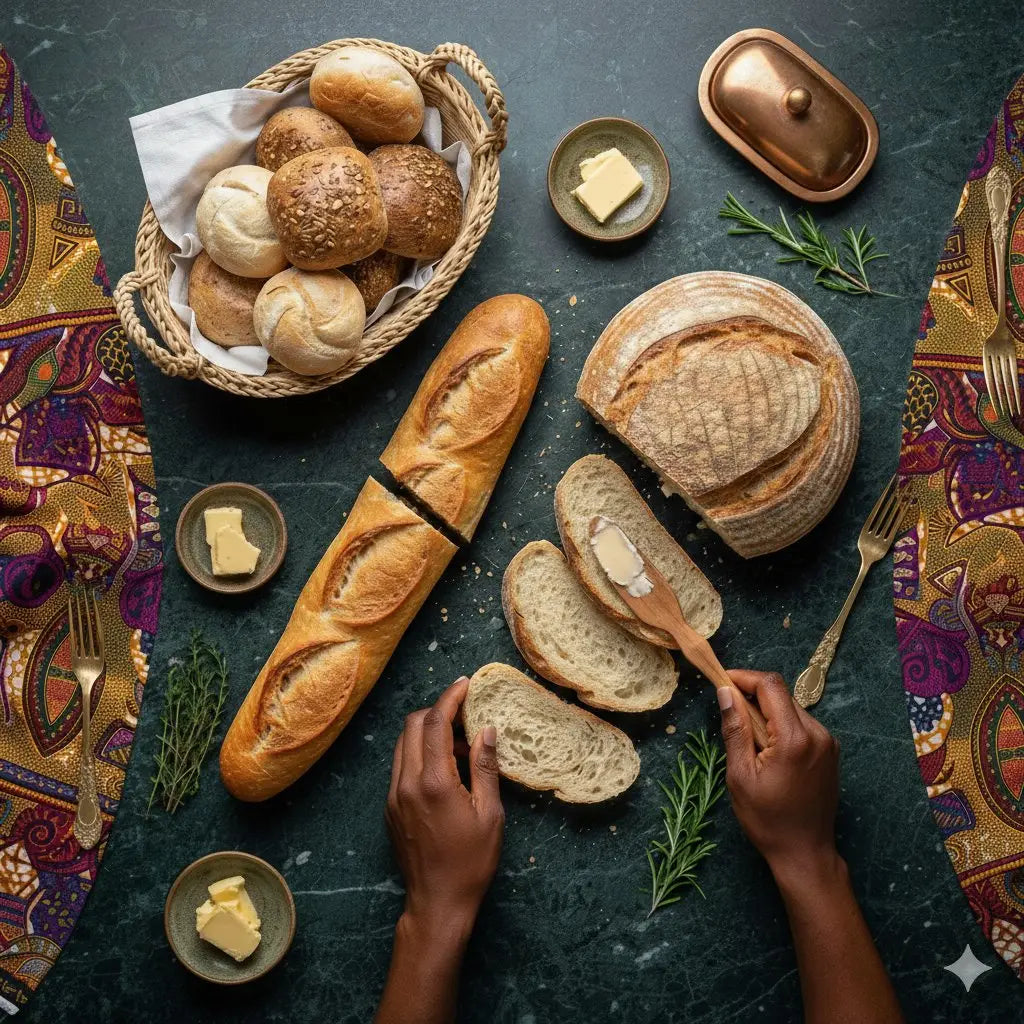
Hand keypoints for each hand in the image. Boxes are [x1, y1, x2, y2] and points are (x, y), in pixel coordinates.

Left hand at [386, 677, 503, 936]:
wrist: (438, 903)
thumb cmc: (471, 862)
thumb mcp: (489, 814)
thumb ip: (485, 766)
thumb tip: (486, 729)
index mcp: (433, 782)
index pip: (435, 723)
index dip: (450, 697)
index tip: (465, 684)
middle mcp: (406, 783)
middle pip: (413, 725)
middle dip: (438, 711)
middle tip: (466, 716)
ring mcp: (394, 796)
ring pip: (403, 743)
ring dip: (428, 733)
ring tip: (459, 747)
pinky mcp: (390, 808)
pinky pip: (401, 765)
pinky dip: (420, 753)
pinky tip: (444, 770)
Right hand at [718, 670, 840, 885]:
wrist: (805, 853)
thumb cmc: (768, 820)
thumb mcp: (740, 775)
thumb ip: (735, 729)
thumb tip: (725, 692)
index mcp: (795, 738)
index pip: (770, 686)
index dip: (744, 677)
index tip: (721, 682)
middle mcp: (817, 734)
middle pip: (781, 695)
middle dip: (753, 696)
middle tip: (729, 714)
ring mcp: (828, 743)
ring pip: (791, 709)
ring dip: (767, 714)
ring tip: (749, 741)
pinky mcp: (830, 752)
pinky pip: (802, 725)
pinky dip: (782, 727)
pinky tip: (768, 751)